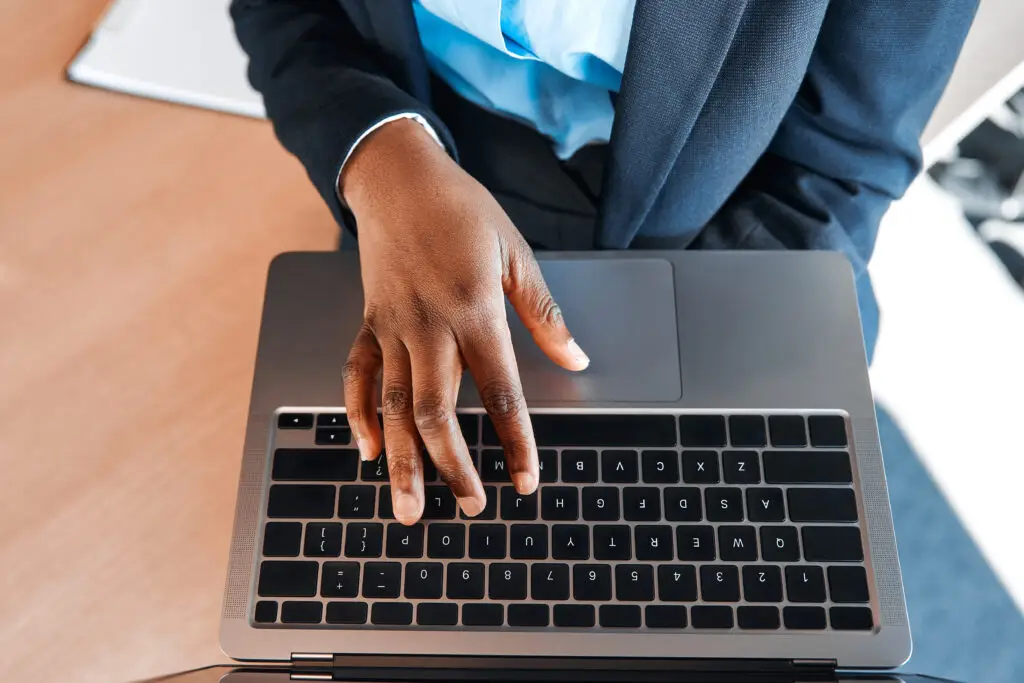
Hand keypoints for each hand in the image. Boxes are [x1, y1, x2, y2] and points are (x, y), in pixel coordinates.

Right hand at [340, 119, 588, 523]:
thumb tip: (576, 359)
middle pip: (436, 411)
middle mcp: (429, 325)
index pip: (500, 391)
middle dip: (452, 466)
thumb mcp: (516, 253)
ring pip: (392, 406)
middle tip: (471, 507)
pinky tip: (368, 450)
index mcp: (474, 309)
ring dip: (401, 461)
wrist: (397, 175)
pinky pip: (356, 376)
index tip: (525, 481)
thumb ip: (545, 312)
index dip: (515, 441)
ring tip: (408, 507)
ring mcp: (391, 326)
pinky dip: (358, 415)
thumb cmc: (461, 209)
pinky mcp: (368, 322)